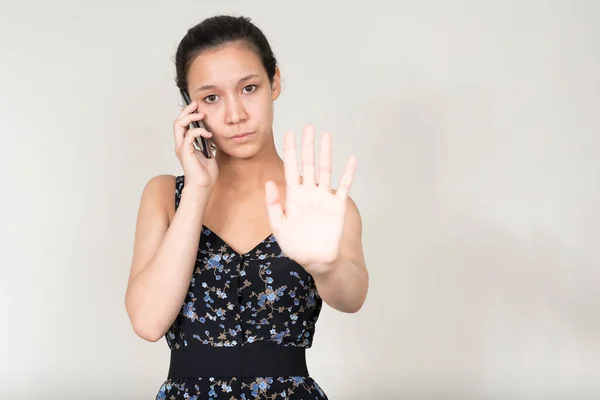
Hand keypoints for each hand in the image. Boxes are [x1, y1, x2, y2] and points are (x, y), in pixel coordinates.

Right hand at [173, 101, 217, 187]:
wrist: (203, 185)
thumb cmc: (206, 173)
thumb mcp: (208, 153)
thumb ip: (206, 143)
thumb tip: (210, 133)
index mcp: (185, 145)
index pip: (182, 125)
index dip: (187, 114)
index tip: (197, 107)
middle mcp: (181, 144)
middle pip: (177, 122)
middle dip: (186, 111)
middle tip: (196, 104)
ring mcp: (182, 147)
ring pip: (179, 125)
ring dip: (190, 117)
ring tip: (201, 115)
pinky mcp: (186, 151)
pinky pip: (189, 135)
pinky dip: (199, 131)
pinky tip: (208, 134)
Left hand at [264, 125, 356, 275]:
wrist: (316, 261)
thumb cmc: (296, 246)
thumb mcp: (278, 227)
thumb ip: (273, 205)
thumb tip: (269, 182)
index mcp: (293, 197)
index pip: (290, 168)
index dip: (290, 151)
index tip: (288, 134)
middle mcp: (309, 193)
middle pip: (308, 164)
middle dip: (307, 145)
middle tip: (308, 127)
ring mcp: (324, 198)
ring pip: (325, 170)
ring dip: (325, 153)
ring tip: (325, 136)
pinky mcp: (337, 206)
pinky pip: (343, 186)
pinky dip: (347, 173)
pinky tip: (350, 160)